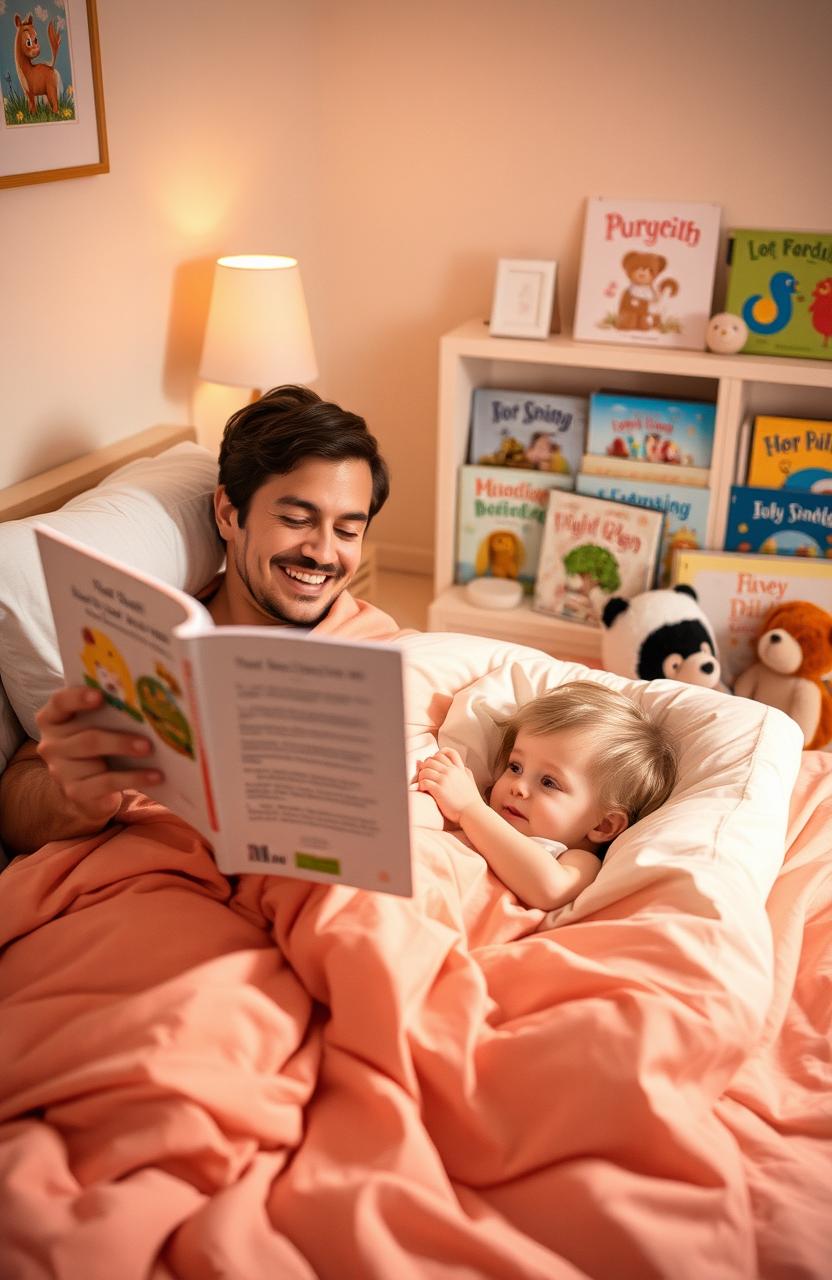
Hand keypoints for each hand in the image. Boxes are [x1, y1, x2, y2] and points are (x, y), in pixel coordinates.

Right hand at [35, 685, 163, 830]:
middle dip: (119, 739)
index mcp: (53, 719)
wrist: (87, 788)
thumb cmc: (96, 746)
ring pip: (96, 760)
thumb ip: (108, 713)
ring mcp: (61, 770)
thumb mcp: (97, 726)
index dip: (78, 698)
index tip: (101, 696)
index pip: (60, 703)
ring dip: (126, 755)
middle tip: (147, 741)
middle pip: (87, 738)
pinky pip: (107, 783)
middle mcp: (51, 744)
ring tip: (151, 752)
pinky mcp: (76, 791)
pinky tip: (155, 776)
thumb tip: (143, 703)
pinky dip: (134, 779)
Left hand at [416, 748, 481, 824]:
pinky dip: (420, 785)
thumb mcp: (470, 780)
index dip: (438, 753)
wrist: (472, 812)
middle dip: (426, 766)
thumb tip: (461, 767)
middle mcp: (451, 772)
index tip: (434, 761)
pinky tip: (423, 789)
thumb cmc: (471, 800)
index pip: (448, 752)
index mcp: (459, 768)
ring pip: (425, 769)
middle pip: (432, 759)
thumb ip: (464, 771)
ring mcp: (445, 780)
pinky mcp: (439, 790)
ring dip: (421, 776)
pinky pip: (424, 782)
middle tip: (425, 774)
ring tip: (422, 782)